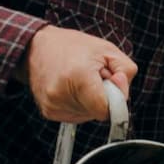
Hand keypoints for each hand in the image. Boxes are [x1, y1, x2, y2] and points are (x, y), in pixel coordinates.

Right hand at [18, 25, 137, 121]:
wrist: (37, 47)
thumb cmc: (73, 47)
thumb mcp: (108, 50)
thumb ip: (126, 72)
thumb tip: (123, 93)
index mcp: (78, 78)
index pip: (106, 110)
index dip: (115, 98)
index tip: (110, 83)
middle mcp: (61, 94)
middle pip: (98, 112)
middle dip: (102, 97)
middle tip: (92, 77)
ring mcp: (53, 106)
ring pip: (88, 116)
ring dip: (90, 101)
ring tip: (80, 80)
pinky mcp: (49, 112)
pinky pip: (76, 115)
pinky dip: (79, 104)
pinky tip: (71, 88)